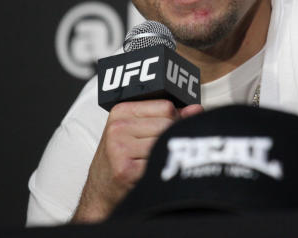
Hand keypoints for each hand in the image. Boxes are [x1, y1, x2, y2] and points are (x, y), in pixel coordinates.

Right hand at [72, 100, 202, 222]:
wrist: (101, 191)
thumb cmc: (122, 159)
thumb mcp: (139, 130)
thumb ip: (167, 116)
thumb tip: (196, 109)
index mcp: (122, 111)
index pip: (166, 106)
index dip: (173, 120)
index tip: (163, 132)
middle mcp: (118, 127)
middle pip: (168, 124)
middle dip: (169, 139)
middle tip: (155, 151)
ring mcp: (120, 148)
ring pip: (165, 144)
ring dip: (163, 155)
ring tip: (150, 161)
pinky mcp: (126, 169)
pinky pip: (159, 163)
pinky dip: (159, 169)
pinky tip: (147, 172)